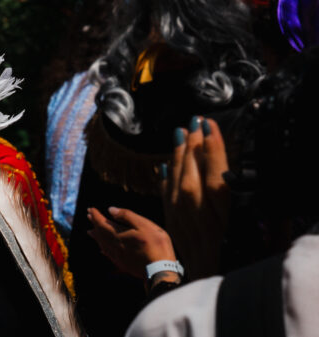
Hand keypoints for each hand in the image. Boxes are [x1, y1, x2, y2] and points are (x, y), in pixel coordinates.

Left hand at [88, 206, 176, 279]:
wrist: (161, 270)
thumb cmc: (157, 245)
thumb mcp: (145, 225)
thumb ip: (127, 216)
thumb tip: (110, 210)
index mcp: (120, 235)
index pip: (103, 223)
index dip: (96, 216)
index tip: (90, 209)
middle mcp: (116, 246)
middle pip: (101, 233)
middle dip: (95, 223)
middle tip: (89, 215)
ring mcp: (118, 256)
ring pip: (103, 244)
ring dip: (96, 236)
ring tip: (91, 231)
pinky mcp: (123, 264)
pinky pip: (108, 254)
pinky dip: (103, 248)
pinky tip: (102, 248)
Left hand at [164, 116, 229, 278]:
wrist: (209, 280)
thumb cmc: (233, 253)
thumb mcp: (238, 223)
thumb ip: (226, 196)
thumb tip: (220, 170)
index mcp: (219, 209)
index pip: (214, 168)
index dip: (211, 145)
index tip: (208, 123)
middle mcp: (197, 210)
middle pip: (192, 169)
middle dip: (192, 143)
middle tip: (193, 121)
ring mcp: (181, 216)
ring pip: (177, 178)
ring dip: (178, 154)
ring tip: (179, 133)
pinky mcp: (172, 224)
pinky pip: (166, 195)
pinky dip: (165, 178)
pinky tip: (163, 166)